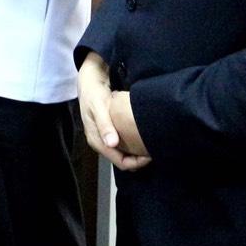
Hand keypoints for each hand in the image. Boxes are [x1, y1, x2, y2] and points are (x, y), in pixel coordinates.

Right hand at [78, 52, 149, 170]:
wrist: (89, 82)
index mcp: (97, 141)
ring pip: (125, 153)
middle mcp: (101, 143)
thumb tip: (112, 143)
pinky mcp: (110, 131)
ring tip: (151, 143)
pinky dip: (134, 144)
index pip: (121, 162)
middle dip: (140, 159)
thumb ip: (105, 125)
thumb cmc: (94, 94)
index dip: (137, 163)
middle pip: (123, 160)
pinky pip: (124, 145)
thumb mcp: (99, 107)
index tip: (151, 154)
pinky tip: (143, 136)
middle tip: (155, 149)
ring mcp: (105, 137)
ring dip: (137, 152)